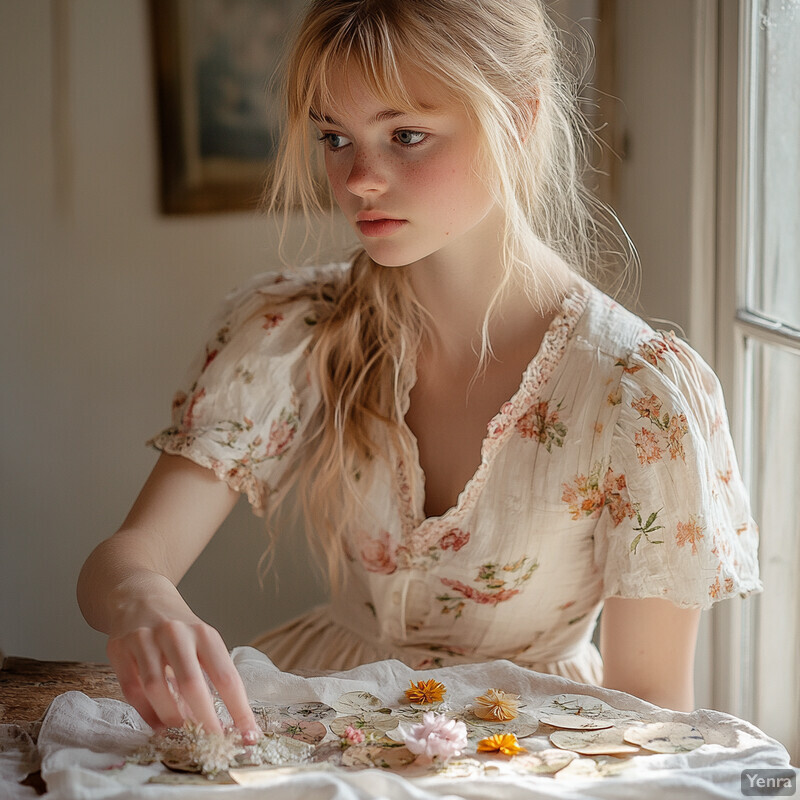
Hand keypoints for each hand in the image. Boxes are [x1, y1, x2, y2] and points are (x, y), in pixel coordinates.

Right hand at [106, 596, 260, 742]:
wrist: (141, 596)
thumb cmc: (179, 628)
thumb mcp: (202, 640)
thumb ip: (209, 674)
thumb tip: (223, 720)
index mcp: (204, 633)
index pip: (226, 676)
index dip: (238, 709)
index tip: (248, 734)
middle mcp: (176, 633)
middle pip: (191, 683)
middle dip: (204, 719)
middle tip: (213, 742)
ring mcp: (145, 639)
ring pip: (157, 688)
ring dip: (171, 717)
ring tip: (183, 733)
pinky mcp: (119, 648)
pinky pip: (131, 689)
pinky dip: (146, 712)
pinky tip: (158, 725)